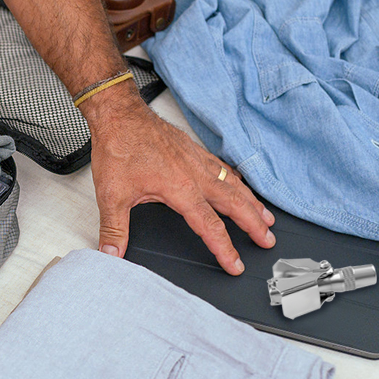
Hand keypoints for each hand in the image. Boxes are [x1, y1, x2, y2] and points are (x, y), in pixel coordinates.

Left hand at [85, 92, 275, 274]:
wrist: (119, 114)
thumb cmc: (118, 148)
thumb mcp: (111, 195)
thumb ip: (114, 229)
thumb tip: (111, 254)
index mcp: (180, 189)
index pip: (209, 227)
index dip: (224, 249)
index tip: (234, 264)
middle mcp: (194, 173)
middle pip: (234, 204)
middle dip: (253, 225)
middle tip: (267, 240)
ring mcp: (196, 159)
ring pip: (233, 184)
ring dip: (251, 203)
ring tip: (265, 217)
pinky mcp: (192, 149)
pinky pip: (223, 167)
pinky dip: (236, 180)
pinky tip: (239, 184)